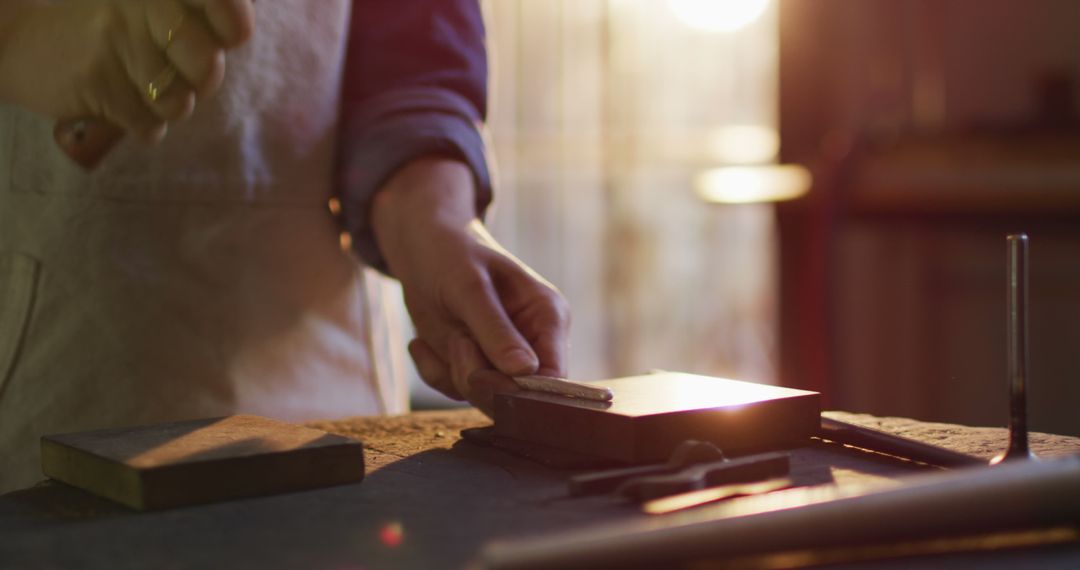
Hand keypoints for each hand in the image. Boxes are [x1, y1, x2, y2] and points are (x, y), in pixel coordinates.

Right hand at [0, 0, 253, 141]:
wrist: (21, 40)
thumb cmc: (103, 28)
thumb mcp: (145, 10)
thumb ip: (195, 22)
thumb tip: (235, 37)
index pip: (219, 2)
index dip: (233, 21)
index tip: (232, 33)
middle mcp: (140, 8)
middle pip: (207, 64)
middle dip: (201, 82)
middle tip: (179, 75)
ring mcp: (116, 42)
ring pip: (178, 103)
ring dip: (166, 107)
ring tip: (138, 85)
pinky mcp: (96, 81)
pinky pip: (149, 125)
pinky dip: (141, 125)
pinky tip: (118, 102)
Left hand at [371, 158, 570, 415]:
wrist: (420, 247)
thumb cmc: (451, 254)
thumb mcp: (470, 288)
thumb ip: (495, 330)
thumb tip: (524, 372)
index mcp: (549, 317)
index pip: (555, 376)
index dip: (522, 389)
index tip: (481, 378)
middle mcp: (533, 343)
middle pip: (520, 395)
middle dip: (480, 378)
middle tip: (456, 342)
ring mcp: (503, 358)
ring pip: (485, 397)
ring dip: (452, 372)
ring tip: (445, 333)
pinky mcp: (476, 366)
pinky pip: (455, 390)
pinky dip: (433, 370)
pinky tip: (422, 343)